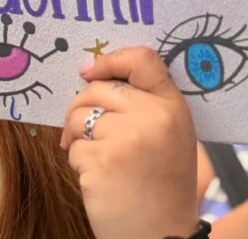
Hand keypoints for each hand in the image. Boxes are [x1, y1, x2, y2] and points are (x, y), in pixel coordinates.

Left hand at [61, 47, 197, 238]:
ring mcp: (127, 138)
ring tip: (95, 158)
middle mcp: (153, 117)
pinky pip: (73, 147)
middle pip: (98, 88)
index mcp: (173, 107)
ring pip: (79, 115)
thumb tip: (93, 73)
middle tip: (84, 132)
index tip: (89, 70)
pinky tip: (97, 179)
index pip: (142, 59)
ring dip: (77, 136)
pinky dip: (77, 162)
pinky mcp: (102, 162)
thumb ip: (145, 103)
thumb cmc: (161, 187)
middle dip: (82, 107)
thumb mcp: (170, 136)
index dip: (109, 59)